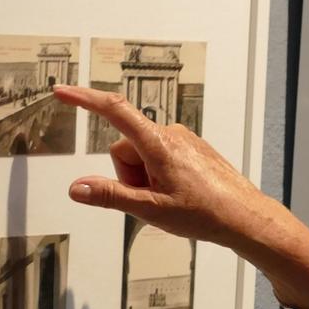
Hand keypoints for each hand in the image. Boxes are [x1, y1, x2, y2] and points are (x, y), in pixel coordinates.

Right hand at [55, 86, 272, 250]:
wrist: (244, 216)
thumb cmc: (206, 213)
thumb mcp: (151, 209)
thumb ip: (110, 196)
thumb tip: (78, 188)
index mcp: (158, 144)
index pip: (113, 112)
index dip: (84, 99)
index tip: (63, 91)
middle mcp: (170, 133)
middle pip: (124, 149)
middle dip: (127, 175)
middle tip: (151, 199)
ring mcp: (182, 139)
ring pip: (141, 155)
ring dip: (144, 178)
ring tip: (169, 198)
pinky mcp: (190, 147)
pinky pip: (159, 156)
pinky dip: (159, 175)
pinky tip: (179, 193)